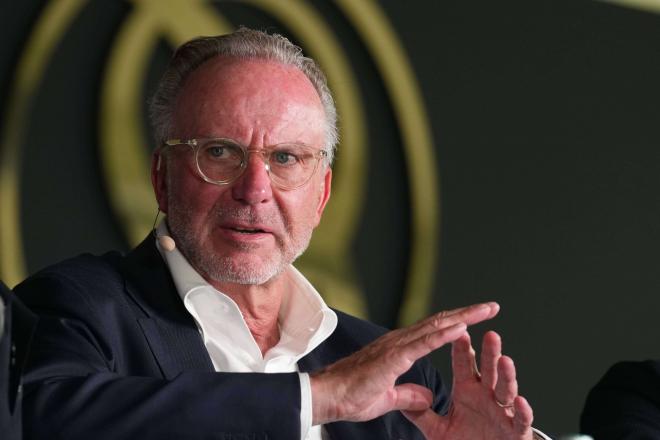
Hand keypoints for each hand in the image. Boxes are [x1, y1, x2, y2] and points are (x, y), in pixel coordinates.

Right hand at [310, 302, 499, 423]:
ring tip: (485, 310)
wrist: (327, 398)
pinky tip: (460, 328)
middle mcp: (399, 342)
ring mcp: (396, 347)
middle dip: (468, 314)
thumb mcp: (388, 398)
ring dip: (463, 318)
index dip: (456, 324)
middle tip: (491, 307)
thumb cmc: (351, 397)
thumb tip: (428, 395)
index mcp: (399, 351)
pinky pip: (422, 345)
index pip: (433, 332)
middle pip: (440, 323)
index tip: (476, 318)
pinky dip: (443, 335)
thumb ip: (408, 395)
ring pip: (435, 327)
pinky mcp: (392, 359)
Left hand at [402, 331, 533, 439]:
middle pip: (489, 369)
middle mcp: (487, 396)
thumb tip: (401, 400)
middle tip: (490, 334)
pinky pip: (521, 421)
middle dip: (490, 352)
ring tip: (505, 361)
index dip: (461, 348)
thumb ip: (422, 415)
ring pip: (507, 390)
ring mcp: (503, 412)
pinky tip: (521, 402)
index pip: (463, 364)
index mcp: (467, 390)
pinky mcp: (517, 432)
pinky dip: (522, 412)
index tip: (459, 330)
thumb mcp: (438, 430)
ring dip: (506, 376)